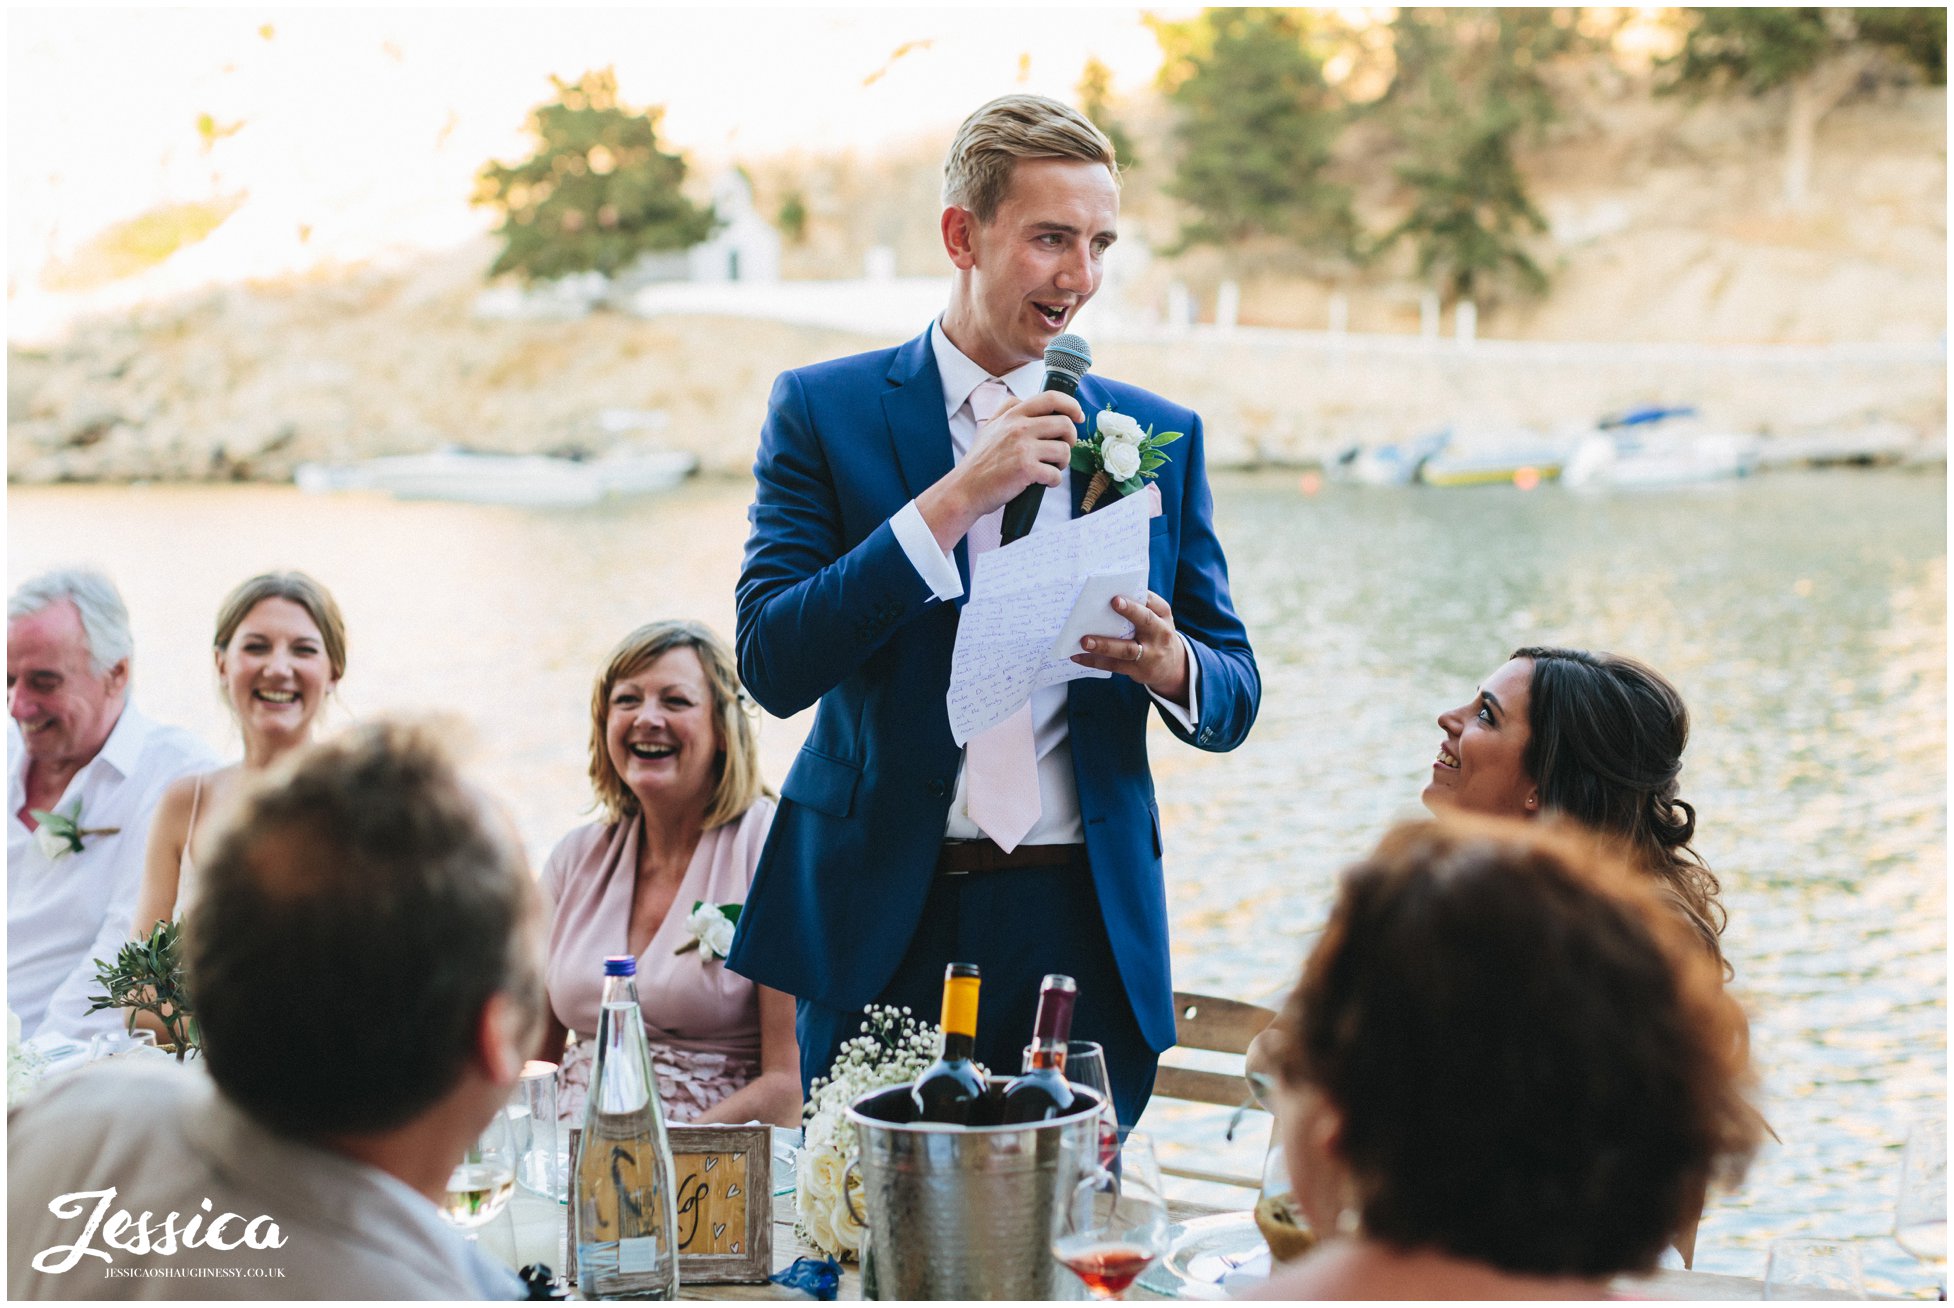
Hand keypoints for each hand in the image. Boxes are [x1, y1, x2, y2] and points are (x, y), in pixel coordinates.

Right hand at [917, 390, 1082, 549]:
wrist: (965, 488)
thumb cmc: (979, 461)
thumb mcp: (989, 426)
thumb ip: (1006, 409)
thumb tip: (1022, 399)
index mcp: (1013, 415)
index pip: (1050, 398)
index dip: (1071, 405)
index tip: (1078, 416)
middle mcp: (1019, 427)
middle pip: (1065, 424)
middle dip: (1071, 438)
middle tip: (1061, 450)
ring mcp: (1023, 448)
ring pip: (1064, 450)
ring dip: (1062, 462)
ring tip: (1049, 468)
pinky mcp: (1026, 469)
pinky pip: (1056, 474)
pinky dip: (1053, 481)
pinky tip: (1042, 483)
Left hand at [1073, 592, 1189, 702]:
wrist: (1172, 667)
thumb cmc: (1156, 634)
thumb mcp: (1157, 620)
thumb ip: (1140, 607)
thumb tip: (1107, 594)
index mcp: (1163, 616)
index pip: (1154, 602)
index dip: (1139, 596)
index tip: (1120, 593)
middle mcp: (1160, 633)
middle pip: (1146, 621)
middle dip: (1131, 611)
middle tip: (1114, 602)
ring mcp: (1149, 654)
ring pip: (1126, 649)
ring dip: (1104, 645)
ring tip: (1084, 641)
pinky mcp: (1137, 670)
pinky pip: (1114, 665)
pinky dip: (1094, 661)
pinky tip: (1078, 656)